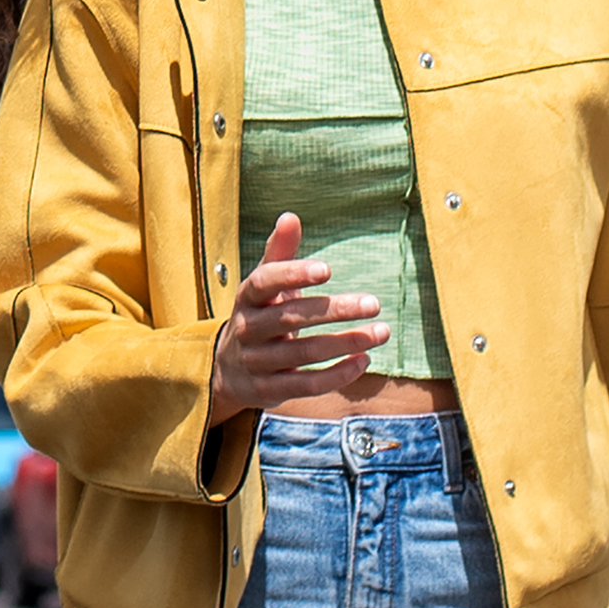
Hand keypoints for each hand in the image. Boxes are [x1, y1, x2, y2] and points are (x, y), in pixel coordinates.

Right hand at [207, 215, 387, 419]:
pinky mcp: (269, 391)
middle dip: (335, 310)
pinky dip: (337, 374)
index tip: (328, 270)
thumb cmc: (258, 315)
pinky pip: (306, 385)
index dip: (293, 275)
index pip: (264, 281)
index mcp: (246, 297)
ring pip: (304, 353)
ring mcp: (257, 362)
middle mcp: (247, 329)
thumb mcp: (263, 285)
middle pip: (291, 318)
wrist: (228, 369)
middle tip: (374, 302)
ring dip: (345, 342)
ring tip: (381, 332)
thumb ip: (279, 253)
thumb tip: (290, 216)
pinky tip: (363, 360)